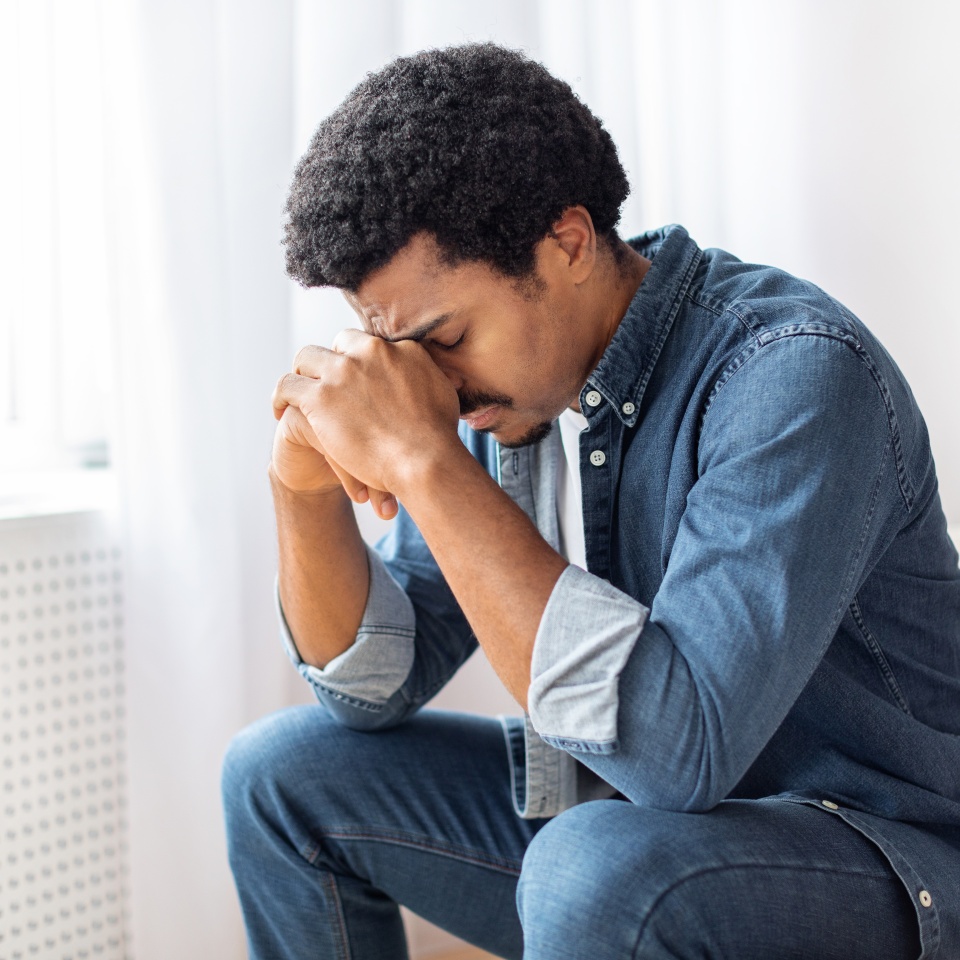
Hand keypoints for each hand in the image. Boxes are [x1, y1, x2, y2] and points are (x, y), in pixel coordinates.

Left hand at [272, 329, 459, 496]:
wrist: (424, 460)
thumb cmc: (438, 437)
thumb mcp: (441, 390)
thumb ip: (425, 373)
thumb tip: (420, 371)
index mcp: (399, 348)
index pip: (370, 344)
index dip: (360, 361)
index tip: (356, 378)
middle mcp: (369, 351)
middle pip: (339, 344)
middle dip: (332, 362)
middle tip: (328, 385)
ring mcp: (342, 372)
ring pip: (307, 358)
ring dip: (303, 373)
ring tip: (297, 393)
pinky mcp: (319, 397)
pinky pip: (287, 386)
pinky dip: (281, 396)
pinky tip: (280, 409)